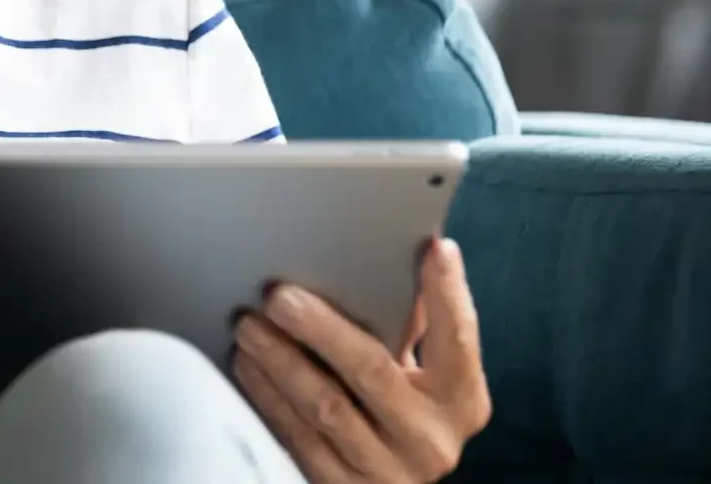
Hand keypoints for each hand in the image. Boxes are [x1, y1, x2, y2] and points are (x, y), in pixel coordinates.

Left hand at [231, 237, 490, 482]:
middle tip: (280, 296)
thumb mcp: (424, 378)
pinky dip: (269, 397)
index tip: (433, 249)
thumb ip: (412, 327)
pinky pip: (299, 437)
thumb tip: (398, 251)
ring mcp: (387, 470)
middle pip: (373, 370)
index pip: (459, 339)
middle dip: (321, 328)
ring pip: (327, 407)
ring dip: (281, 361)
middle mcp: (430, 439)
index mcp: (461, 401)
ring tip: (249, 326)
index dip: (448, 293)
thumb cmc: (405, 412)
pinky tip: (249, 366)